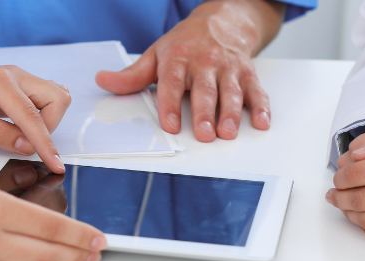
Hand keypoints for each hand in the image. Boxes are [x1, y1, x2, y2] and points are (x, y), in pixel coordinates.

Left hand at [0, 56, 68, 172]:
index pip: (33, 117)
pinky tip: (21, 127)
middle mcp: (13, 75)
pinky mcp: (15, 86)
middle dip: (49, 127)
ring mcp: (16, 78)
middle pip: (56, 99)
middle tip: (26, 144)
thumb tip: (26, 146)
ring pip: (53, 98)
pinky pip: (41, 99)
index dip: (46, 144)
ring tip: (20, 135)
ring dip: (46, 121)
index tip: (55, 164)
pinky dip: (39, 116)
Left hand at [95, 0, 285, 141]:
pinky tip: (261, 122)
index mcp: (178, 58)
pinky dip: (261, 107)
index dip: (171, 104)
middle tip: (205, 134)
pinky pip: (256, 91)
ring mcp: (228, 68)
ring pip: (231, 92)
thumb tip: (103, 81)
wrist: (223, 21)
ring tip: (229, 133)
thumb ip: (132, 75)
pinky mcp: (248, 73)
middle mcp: (205, 62)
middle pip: (204, 89)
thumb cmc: (186, 44)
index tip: (171, 125)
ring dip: (231, 113)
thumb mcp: (156, 54)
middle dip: (205, 112)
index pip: (172, 82)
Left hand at [327, 135, 364, 255]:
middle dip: (337, 194)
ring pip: (362, 218)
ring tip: (344, 205)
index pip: (356, 172)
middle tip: (334, 193)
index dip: (340, 176)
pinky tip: (363, 218)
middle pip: (355, 196)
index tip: (338, 177)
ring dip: (346, 211)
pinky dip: (364, 225)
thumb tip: (354, 154)